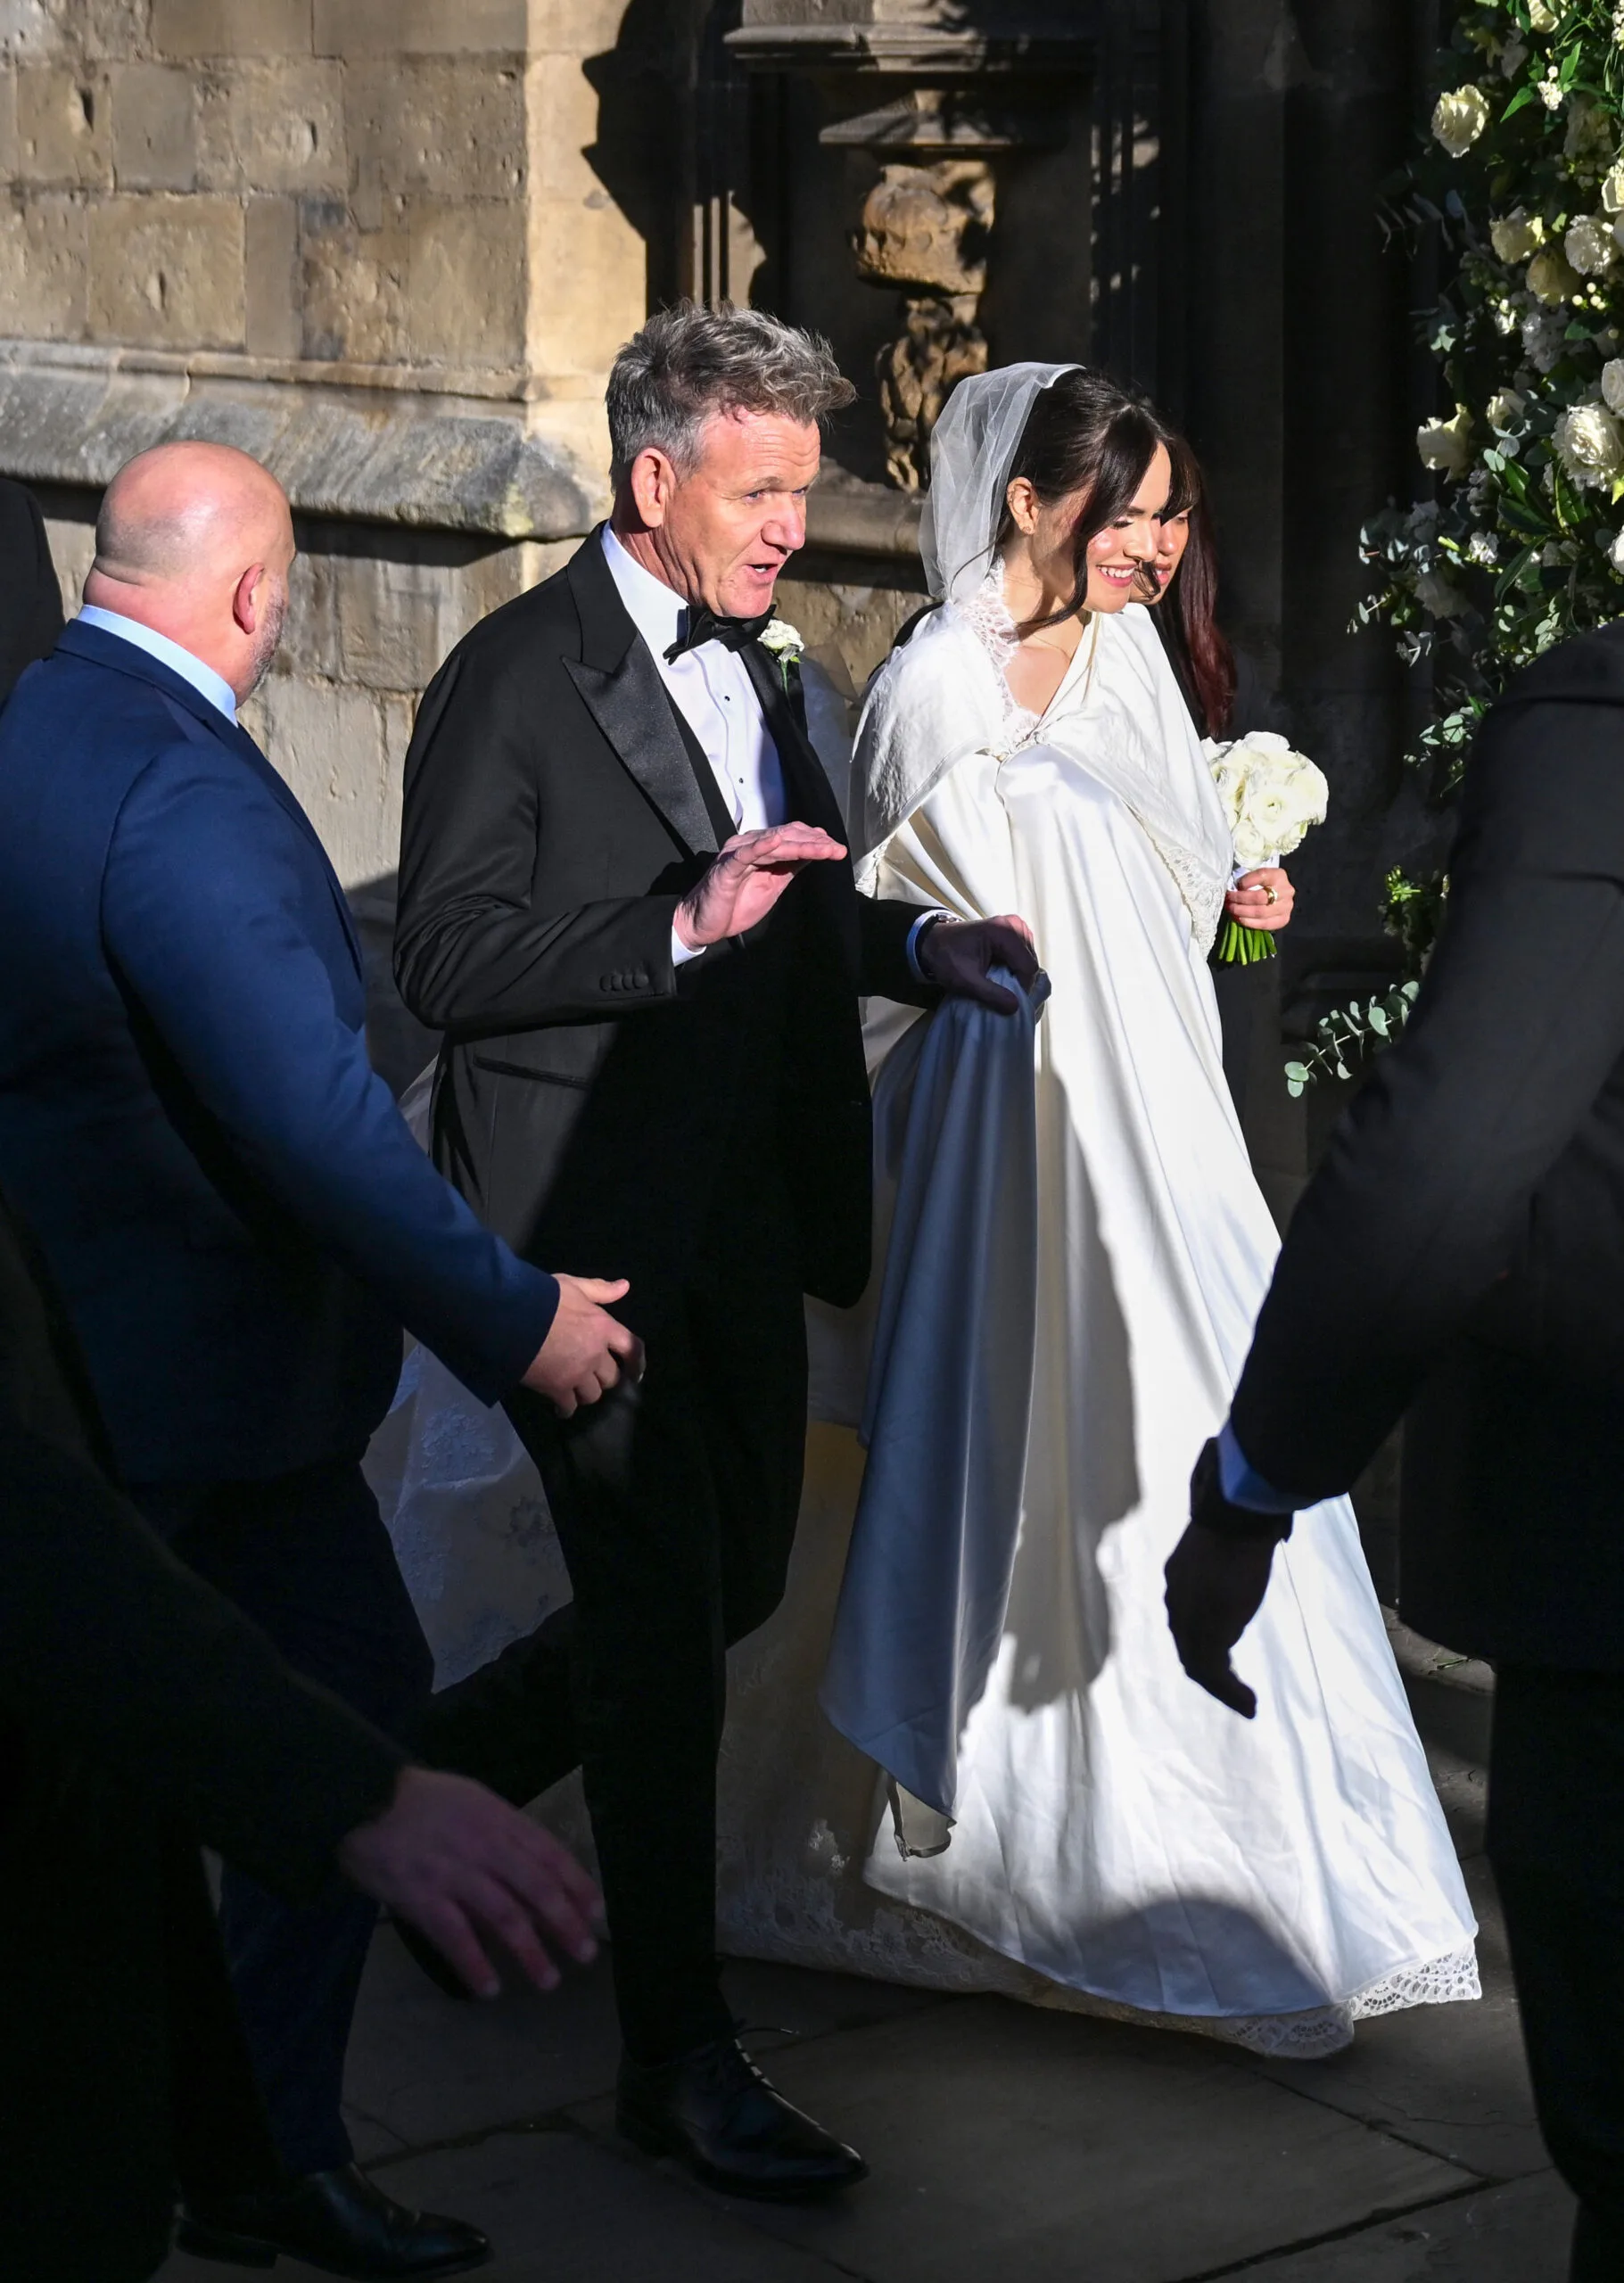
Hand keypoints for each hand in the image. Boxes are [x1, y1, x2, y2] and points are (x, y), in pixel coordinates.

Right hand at [338, 1767, 603, 1998]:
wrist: (362, 1799)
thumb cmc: (421, 1801)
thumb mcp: (472, 1800)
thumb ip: (503, 1832)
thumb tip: (537, 1870)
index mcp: (498, 1817)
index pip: (549, 1853)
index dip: (576, 1884)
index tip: (596, 1912)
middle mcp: (483, 1845)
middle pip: (535, 1887)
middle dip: (565, 1923)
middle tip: (585, 1954)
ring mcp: (453, 1872)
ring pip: (503, 1916)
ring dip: (530, 1952)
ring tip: (548, 1979)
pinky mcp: (422, 1897)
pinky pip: (455, 1937)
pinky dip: (475, 1965)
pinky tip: (490, 1989)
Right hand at [522, 1274, 642, 1416]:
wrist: (511, 1317)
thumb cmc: (542, 1297)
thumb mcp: (573, 1286)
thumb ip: (600, 1289)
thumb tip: (625, 1286)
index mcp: (603, 1327)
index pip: (632, 1347)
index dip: (637, 1363)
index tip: (635, 1374)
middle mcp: (595, 1354)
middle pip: (612, 1377)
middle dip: (604, 1378)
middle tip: (593, 1377)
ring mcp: (578, 1373)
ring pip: (593, 1394)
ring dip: (586, 1393)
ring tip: (575, 1391)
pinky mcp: (557, 1388)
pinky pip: (569, 1407)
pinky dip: (566, 1409)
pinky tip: (560, 1408)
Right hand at [674, 822, 846, 949]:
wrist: (704, 924)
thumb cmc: (735, 905)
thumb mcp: (772, 884)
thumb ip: (790, 867)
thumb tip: (814, 854)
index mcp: (759, 848)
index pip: (791, 836)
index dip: (815, 840)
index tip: (837, 849)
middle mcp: (747, 845)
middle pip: (786, 836)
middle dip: (815, 843)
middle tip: (837, 850)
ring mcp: (736, 854)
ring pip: (773, 844)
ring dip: (801, 845)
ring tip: (824, 849)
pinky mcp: (726, 869)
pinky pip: (746, 855)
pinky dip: (762, 846)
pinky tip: (777, 842)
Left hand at [918, 913, 1040, 1012]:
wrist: (935, 941)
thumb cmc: (947, 958)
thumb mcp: (965, 980)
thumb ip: (990, 994)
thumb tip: (1015, 1008)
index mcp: (1004, 932)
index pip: (1028, 967)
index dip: (1021, 988)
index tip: (1006, 1001)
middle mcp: (1015, 924)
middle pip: (1030, 962)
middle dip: (1019, 981)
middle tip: (1000, 992)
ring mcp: (1016, 926)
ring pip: (1029, 959)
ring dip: (1017, 974)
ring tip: (998, 981)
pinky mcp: (1014, 931)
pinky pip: (1024, 954)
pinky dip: (1015, 967)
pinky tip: (1001, 972)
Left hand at [1163, 1522, 1278, 1718]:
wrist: (1235, 1519)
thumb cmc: (1240, 1526)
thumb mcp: (1228, 1552)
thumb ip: (1226, 1572)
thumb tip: (1240, 1587)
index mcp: (1179, 1581)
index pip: (1187, 1623)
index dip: (1206, 1645)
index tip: (1227, 1663)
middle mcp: (1176, 1603)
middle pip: (1188, 1649)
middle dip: (1213, 1675)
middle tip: (1238, 1695)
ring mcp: (1187, 1618)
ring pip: (1198, 1665)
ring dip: (1223, 1689)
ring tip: (1248, 1705)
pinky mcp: (1205, 1631)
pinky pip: (1212, 1673)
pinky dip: (1230, 1692)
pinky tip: (1249, 1702)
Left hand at [1224, 867, 1293, 932]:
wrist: (1277, 894)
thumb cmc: (1262, 883)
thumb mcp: (1257, 875)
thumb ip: (1248, 879)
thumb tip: (1234, 889)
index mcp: (1279, 875)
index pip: (1262, 875)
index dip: (1247, 880)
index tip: (1236, 884)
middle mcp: (1286, 891)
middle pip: (1259, 897)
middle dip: (1240, 899)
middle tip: (1228, 899)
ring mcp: (1286, 907)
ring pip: (1261, 912)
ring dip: (1242, 912)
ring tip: (1231, 909)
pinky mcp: (1283, 919)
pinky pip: (1265, 924)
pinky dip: (1249, 922)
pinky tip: (1239, 919)